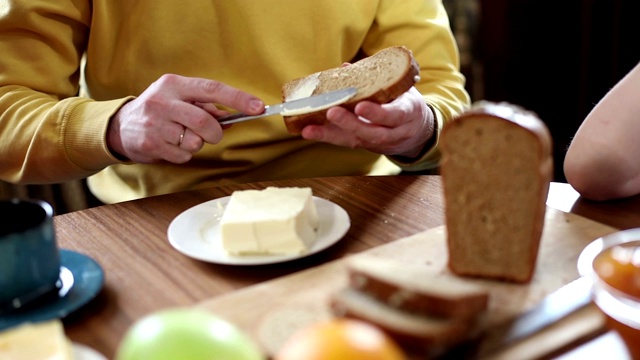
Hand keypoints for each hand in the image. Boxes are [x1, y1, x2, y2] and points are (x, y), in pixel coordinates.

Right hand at [107, 74, 263, 162]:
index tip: (258, 107)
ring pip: (194, 142)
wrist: (121, 126)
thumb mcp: (180, 100)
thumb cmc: (160, 111)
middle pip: (204, 122)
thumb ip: (207, 107)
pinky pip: (183, 155)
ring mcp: (155, 123)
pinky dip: (183, 154)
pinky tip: (171, 145)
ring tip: (181, 137)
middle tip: (211, 135)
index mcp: (175, 84)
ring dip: (196, 144)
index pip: (212, 88)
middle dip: (214, 133)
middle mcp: (163, 100)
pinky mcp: (150, 143)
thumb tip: (235, 116)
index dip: (238, 99)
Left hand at [300, 87, 433, 157]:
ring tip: (311, 128)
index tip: (360, 106)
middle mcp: (395, 132)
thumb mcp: (399, 88)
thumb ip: (376, 79)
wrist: (418, 131)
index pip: (394, 115)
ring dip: (332, 134)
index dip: (377, 113)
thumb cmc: (404, 102)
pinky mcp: (366, 146)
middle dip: (351, 124)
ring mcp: (380, 143)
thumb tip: (346, 68)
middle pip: (373, 133)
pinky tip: (309, 131)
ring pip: (357, 140)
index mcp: (407, 113)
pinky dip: (328, 137)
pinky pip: (347, 142)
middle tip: (332, 112)